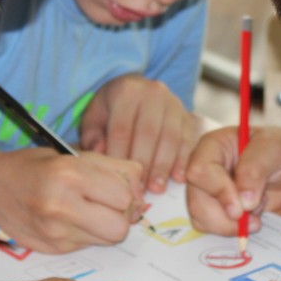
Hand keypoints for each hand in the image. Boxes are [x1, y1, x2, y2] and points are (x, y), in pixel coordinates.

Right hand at [0, 148, 145, 252]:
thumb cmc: (36, 165)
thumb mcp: (76, 153)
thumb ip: (115, 168)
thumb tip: (141, 191)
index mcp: (69, 174)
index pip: (124, 198)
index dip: (128, 192)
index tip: (118, 186)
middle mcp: (60, 206)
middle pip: (119, 227)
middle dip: (121, 215)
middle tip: (110, 203)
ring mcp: (54, 232)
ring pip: (106, 241)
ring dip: (107, 227)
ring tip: (91, 210)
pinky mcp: (51, 249)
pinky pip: (88, 246)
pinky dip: (88, 234)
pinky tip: (74, 220)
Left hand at [79, 74, 197, 192]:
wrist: (139, 90)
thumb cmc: (112, 109)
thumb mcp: (95, 116)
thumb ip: (93, 135)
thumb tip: (100, 152)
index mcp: (126, 92)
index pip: (122, 129)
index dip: (120, 156)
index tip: (118, 180)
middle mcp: (152, 93)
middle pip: (148, 133)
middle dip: (143, 165)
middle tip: (139, 190)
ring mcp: (173, 103)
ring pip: (170, 137)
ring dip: (163, 166)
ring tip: (156, 189)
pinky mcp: (187, 115)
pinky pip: (187, 139)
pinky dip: (183, 160)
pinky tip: (177, 178)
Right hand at [185, 124, 280, 236]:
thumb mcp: (274, 151)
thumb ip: (255, 171)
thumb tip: (242, 202)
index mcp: (213, 146)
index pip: (199, 170)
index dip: (218, 191)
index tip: (242, 207)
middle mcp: (205, 167)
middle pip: (196, 199)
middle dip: (223, 217)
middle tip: (252, 221)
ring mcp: (208, 189)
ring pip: (200, 216)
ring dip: (228, 225)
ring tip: (255, 217)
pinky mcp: (216, 207)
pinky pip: (210, 226)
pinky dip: (230, 229)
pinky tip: (251, 218)